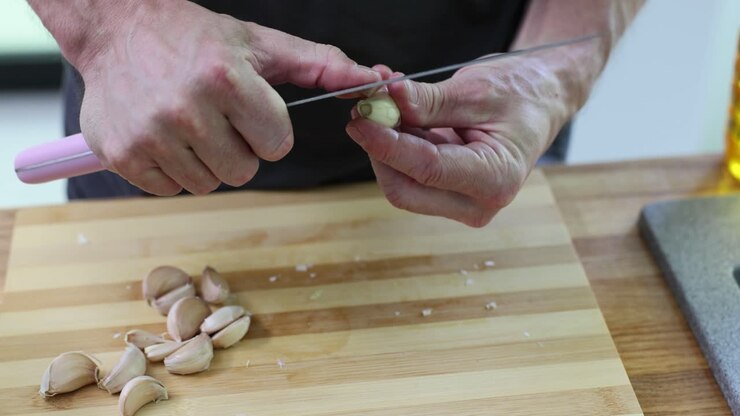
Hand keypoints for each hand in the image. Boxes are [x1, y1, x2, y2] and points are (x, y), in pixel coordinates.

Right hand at [74, 1, 378, 194]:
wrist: (117, 28)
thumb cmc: (197, 38)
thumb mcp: (262, 44)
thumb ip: (322, 66)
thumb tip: (374, 82)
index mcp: (226, 79)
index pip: (277, 145)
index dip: (269, 129)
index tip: (251, 109)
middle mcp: (186, 109)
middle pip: (244, 171)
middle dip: (239, 148)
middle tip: (218, 116)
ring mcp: (150, 135)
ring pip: (208, 184)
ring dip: (207, 160)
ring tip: (189, 123)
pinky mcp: (122, 155)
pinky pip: (170, 190)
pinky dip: (172, 169)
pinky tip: (164, 135)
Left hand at [346, 60, 568, 226]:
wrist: (540, 100)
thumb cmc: (520, 94)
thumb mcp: (475, 90)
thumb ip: (428, 101)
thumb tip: (385, 100)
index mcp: (495, 179)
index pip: (426, 170)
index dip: (386, 145)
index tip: (359, 120)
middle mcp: (478, 203)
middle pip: (405, 189)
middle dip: (380, 150)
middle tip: (364, 110)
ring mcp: (462, 204)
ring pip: (403, 183)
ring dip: (386, 144)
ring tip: (383, 102)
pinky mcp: (448, 195)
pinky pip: (410, 176)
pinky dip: (397, 145)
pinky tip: (396, 114)